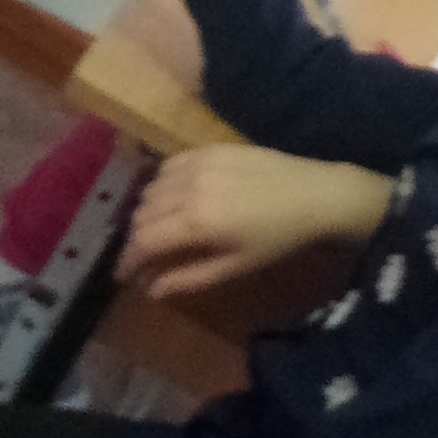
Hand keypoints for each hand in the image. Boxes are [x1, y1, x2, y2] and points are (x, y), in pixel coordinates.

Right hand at [119, 145, 391, 299]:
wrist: (315, 194)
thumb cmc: (278, 238)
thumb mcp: (235, 265)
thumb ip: (189, 277)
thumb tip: (151, 290)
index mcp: (197, 221)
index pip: (144, 240)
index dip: (127, 259)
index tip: (122, 274)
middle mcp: (190, 188)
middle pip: (142, 214)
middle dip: (136, 238)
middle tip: (141, 255)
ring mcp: (199, 163)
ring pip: (151, 188)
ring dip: (147, 210)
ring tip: (158, 228)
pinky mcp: (208, 147)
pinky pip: (169, 165)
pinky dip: (162, 183)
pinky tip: (173, 197)